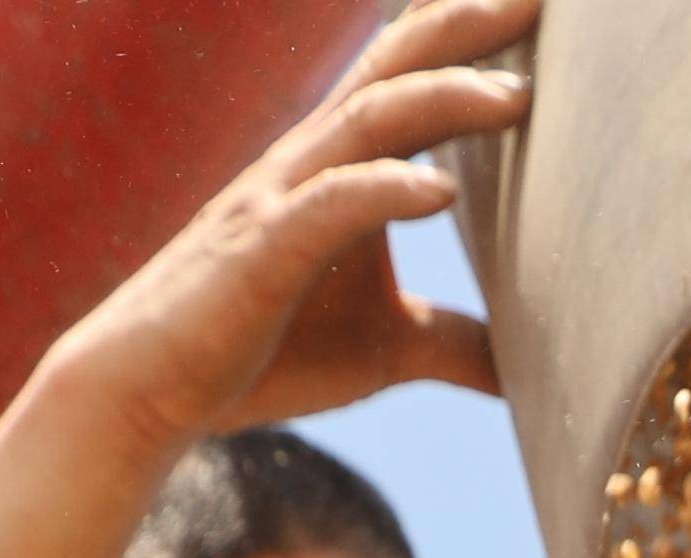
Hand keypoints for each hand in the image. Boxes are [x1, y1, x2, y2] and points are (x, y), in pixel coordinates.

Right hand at [53, 0, 537, 445]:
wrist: (148, 387)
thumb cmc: (262, 353)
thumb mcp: (384, 349)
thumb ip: (454, 344)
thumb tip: (527, 374)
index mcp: (342, 167)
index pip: (410, 77)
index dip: (469, 35)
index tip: (541, 7)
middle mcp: (313, 161)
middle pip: (396, 69)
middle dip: (464, 27)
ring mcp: (283, 200)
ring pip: (368, 121)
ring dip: (443, 99)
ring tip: (514, 96)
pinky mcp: (263, 253)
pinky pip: (329, 207)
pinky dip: (386, 191)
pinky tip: (440, 192)